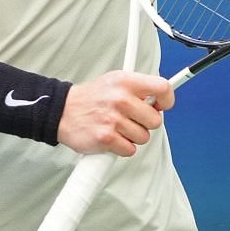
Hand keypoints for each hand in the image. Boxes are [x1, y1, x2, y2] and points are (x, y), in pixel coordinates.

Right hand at [56, 71, 173, 157]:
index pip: (162, 88)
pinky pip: (130, 150)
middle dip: (145, 123)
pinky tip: (112, 137)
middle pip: (155, 120)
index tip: (162, 106)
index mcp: (125, 81)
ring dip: (132, 136)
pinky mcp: (107, 138)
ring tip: (118, 127)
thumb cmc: (91, 98)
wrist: (62, 111)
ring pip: (144, 137)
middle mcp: (121, 98)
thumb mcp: (115, 81)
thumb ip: (138, 88)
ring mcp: (114, 119)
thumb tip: (160, 100)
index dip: (167, 100)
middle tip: (131, 119)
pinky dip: (122, 147)